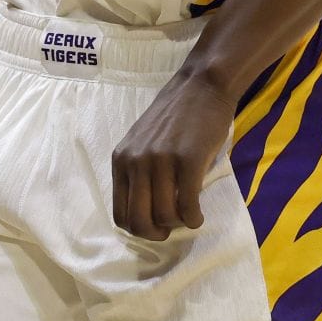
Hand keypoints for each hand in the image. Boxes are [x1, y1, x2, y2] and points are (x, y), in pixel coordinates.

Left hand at [110, 69, 234, 240]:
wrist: (201, 86)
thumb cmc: (175, 115)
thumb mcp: (143, 142)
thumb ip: (138, 171)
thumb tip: (146, 212)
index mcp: (121, 159)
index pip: (119, 214)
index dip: (138, 229)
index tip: (155, 226)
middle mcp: (136, 161)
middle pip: (138, 221)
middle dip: (156, 234)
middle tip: (171, 228)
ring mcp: (161, 160)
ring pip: (164, 216)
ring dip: (178, 224)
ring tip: (188, 214)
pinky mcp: (187, 160)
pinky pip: (187, 206)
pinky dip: (194, 219)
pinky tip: (198, 215)